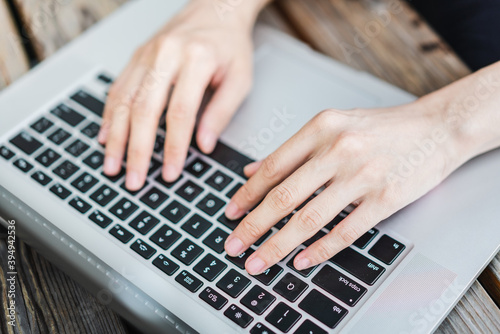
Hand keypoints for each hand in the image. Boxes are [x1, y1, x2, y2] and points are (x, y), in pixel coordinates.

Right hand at [99, 0, 257, 189]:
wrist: (214, 10)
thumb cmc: (229, 45)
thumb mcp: (240, 78)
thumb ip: (222, 112)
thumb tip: (204, 145)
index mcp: (196, 59)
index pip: (180, 112)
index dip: (174, 147)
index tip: (170, 172)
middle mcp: (166, 54)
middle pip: (145, 109)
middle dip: (138, 150)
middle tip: (134, 179)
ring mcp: (147, 54)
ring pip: (124, 100)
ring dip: (117, 137)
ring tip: (112, 165)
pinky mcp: (136, 57)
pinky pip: (118, 88)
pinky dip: (109, 115)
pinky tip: (106, 136)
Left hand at [223, 102, 464, 274]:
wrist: (435, 128)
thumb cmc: (381, 128)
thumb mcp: (332, 126)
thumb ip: (292, 150)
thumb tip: (252, 171)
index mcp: (321, 128)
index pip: (273, 166)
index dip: (246, 194)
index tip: (230, 213)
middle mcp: (339, 150)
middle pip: (284, 196)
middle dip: (253, 226)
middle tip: (233, 245)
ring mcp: (363, 175)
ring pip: (310, 218)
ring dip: (278, 244)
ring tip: (258, 260)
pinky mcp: (386, 198)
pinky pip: (345, 231)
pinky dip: (320, 250)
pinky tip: (301, 260)